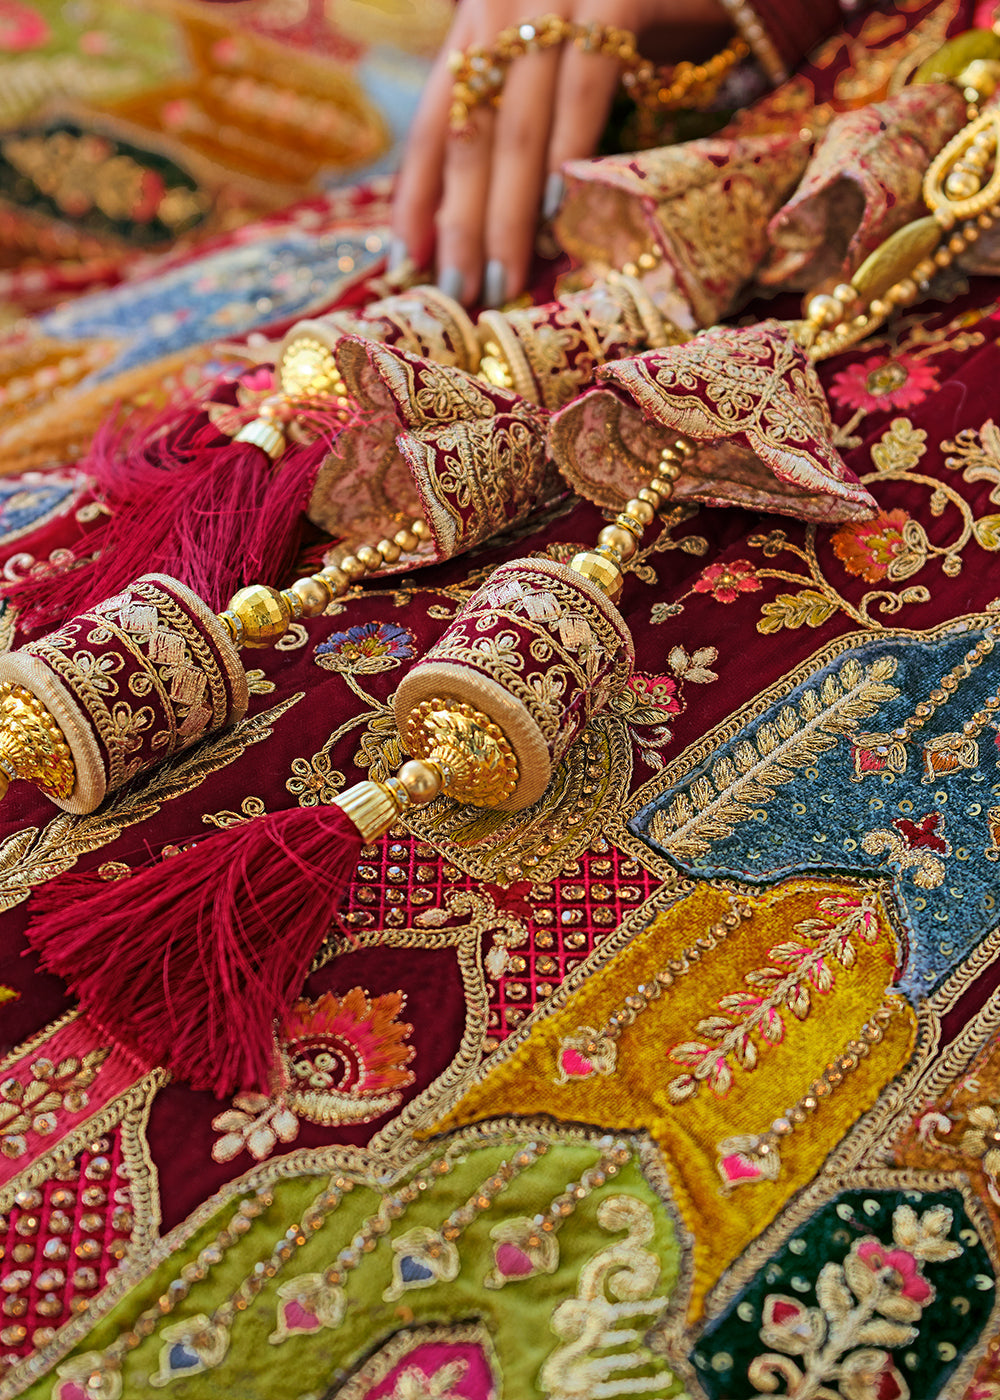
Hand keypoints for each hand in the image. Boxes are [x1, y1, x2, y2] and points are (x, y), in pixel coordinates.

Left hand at [390, 0, 730, 307]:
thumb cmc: (652, 7)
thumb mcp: (566, 53)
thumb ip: (524, 110)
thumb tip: (494, 212)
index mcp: (482, 18)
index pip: (435, 120)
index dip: (418, 195)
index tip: (410, 262)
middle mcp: (504, 3)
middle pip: (469, 134)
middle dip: (462, 224)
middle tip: (461, 294)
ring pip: (517, 127)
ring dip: (507, 214)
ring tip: (505, 279)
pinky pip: (585, 89)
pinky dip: (569, 153)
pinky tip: (557, 213)